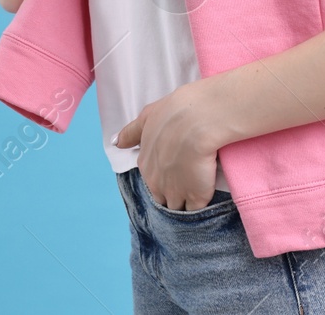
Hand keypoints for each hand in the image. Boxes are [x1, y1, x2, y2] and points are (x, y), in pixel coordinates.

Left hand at [113, 79, 223, 212]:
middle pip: (163, 198)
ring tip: (199, 191)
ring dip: (186, 203)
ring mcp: (176, 193)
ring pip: (178, 207)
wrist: (198, 120)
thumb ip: (131, 133)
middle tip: (189, 181)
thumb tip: (116, 142)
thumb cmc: (173, 113)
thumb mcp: (147, 117)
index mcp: (145, 165)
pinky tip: (208, 196)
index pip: (152, 181)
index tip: (176, 170)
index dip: (164, 178)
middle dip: (173, 194)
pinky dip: (201, 207)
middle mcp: (157, 183)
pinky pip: (196, 210)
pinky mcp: (196, 198)